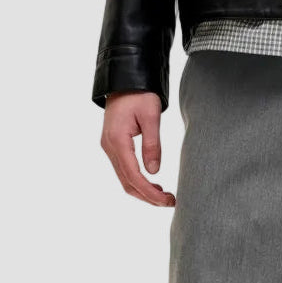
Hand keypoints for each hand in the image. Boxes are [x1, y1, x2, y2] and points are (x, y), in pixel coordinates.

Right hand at [101, 92, 175, 206]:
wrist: (125, 80)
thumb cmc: (140, 94)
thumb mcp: (151, 116)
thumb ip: (152, 145)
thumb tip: (154, 172)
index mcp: (118, 140)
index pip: (133, 176)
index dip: (151, 193)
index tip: (168, 200)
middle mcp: (109, 146)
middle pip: (127, 183)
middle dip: (148, 197)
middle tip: (170, 202)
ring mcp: (109, 147)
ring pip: (124, 180)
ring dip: (143, 192)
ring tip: (164, 196)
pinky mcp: (113, 147)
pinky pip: (124, 171)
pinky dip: (138, 182)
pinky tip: (154, 184)